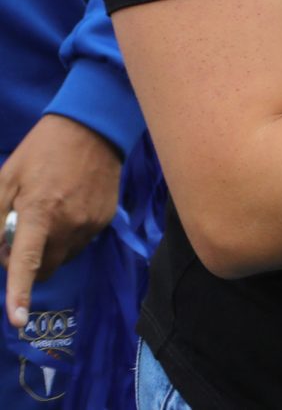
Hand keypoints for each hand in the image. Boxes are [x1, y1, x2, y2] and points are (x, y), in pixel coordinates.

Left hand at [1, 114, 120, 330]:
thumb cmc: (40, 151)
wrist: (93, 127)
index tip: (17, 321)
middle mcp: (68, 224)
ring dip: (50, 249)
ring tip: (47, 216)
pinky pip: (81, 242)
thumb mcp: (5, 178)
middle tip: (20, 235)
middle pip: (45, 268)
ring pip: (63, 256)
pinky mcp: (106, 219)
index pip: (26, 262)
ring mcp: (91, 223)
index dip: (19, 294)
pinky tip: (67, 207)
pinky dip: (68, 235)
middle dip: (29, 263)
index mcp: (39, 212)